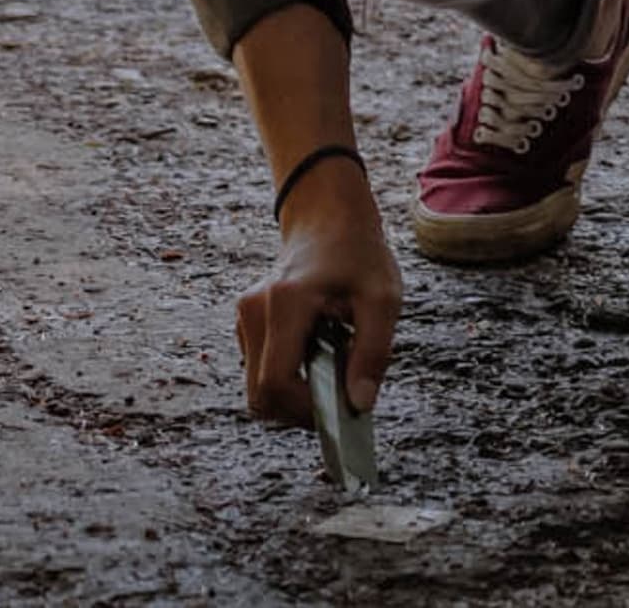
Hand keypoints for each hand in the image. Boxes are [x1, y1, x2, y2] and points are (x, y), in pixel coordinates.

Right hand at [235, 161, 398, 430]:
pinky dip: (289, 375)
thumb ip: (373, 352)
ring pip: (258, 385)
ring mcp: (245, 317)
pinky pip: (261, 368)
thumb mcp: (383, 298)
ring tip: (334, 363)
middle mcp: (254, 311)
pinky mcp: (247, 322)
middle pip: (260, 394)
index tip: (341, 411)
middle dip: (300, 409)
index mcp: (286, 304)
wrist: (328, 216)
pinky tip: (319, 351)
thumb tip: (360, 404)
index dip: (305, 410)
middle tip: (341, 396)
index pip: (276, 383)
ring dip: (296, 392)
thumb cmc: (359, 254)